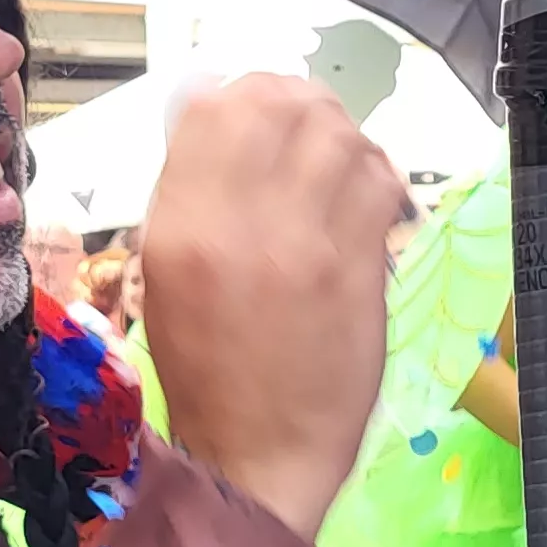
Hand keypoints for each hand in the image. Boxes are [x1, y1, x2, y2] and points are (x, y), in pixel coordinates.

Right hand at [141, 72, 410, 535]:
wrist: (260, 453)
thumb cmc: (206, 367)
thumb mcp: (167, 272)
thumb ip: (190, 189)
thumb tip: (210, 102)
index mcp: (179, 226)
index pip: (213, 108)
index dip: (240, 93)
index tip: (252, 109)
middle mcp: (241, 224)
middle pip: (281, 105)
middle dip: (295, 101)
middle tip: (302, 124)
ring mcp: (307, 244)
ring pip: (338, 134)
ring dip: (341, 134)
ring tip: (335, 159)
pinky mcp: (362, 269)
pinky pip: (379, 184)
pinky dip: (376, 174)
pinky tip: (365, 193)